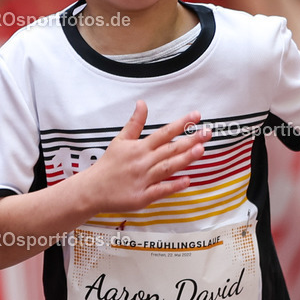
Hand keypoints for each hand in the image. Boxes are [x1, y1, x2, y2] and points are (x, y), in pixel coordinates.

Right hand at [82, 101, 210, 212]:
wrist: (91, 190)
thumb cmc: (108, 165)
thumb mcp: (120, 140)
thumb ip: (135, 123)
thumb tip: (142, 103)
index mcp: (139, 147)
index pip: (163, 132)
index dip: (181, 124)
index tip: (196, 116)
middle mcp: (143, 162)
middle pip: (170, 149)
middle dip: (190, 140)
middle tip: (207, 132)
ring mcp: (143, 179)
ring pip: (167, 167)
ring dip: (184, 159)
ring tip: (201, 150)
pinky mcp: (142, 196)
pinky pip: (161, 190)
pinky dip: (174, 185)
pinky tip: (188, 180)